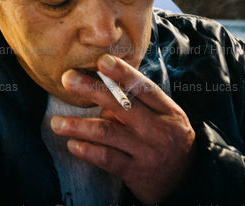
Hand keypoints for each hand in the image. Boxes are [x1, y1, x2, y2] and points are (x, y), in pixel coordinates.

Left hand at [51, 53, 196, 203]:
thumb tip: (99, 85)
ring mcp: (148, 152)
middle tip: (67, 79)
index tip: (101, 60)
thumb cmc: (167, 141)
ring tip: (56, 122)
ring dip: (78, 125)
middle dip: (91, 89)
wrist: (188, 184)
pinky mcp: (137, 173)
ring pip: (108, 132)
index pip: (144, 88)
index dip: (123, 73)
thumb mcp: (164, 119)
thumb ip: (138, 103)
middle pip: (121, 105)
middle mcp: (159, 131)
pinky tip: (72, 144)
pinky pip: (107, 158)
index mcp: (168, 112)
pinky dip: (87, 150)